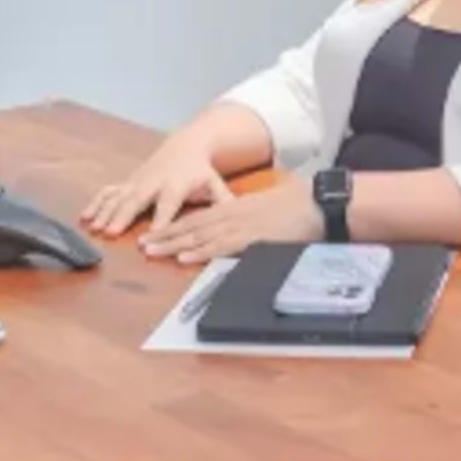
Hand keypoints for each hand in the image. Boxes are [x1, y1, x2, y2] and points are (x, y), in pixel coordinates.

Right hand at [80, 134, 233, 237]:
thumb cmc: (201, 172)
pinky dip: (96, 203)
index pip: (168, 203)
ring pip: (118, 195)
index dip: (161, 218)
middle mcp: (154, 181)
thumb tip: (238, 216)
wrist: (185, 145)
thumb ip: (224, 201)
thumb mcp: (215, 183)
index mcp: (177, 184)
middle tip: (112, 232)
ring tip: (95, 227)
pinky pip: (109, 191)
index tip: (153, 234)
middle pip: (136, 199)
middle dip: (123, 215)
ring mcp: (138, 180)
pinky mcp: (128, 181)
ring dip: (105, 211)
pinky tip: (85, 216)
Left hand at [139, 180, 321, 265]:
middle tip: (141, 244)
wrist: (319, 203)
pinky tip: (183, 257)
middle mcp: (233, 214)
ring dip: (173, 244)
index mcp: (236, 207)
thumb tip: (245, 227)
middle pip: (192, 226)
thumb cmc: (300, 205)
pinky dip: (200, 252)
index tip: (156, 232)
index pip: (199, 217)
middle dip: (165, 235)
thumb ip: (252, 217)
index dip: (175, 226)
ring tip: (151, 251)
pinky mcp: (252, 239)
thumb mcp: (269, 207)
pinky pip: (221, 247)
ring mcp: (241, 226)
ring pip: (199, 236)